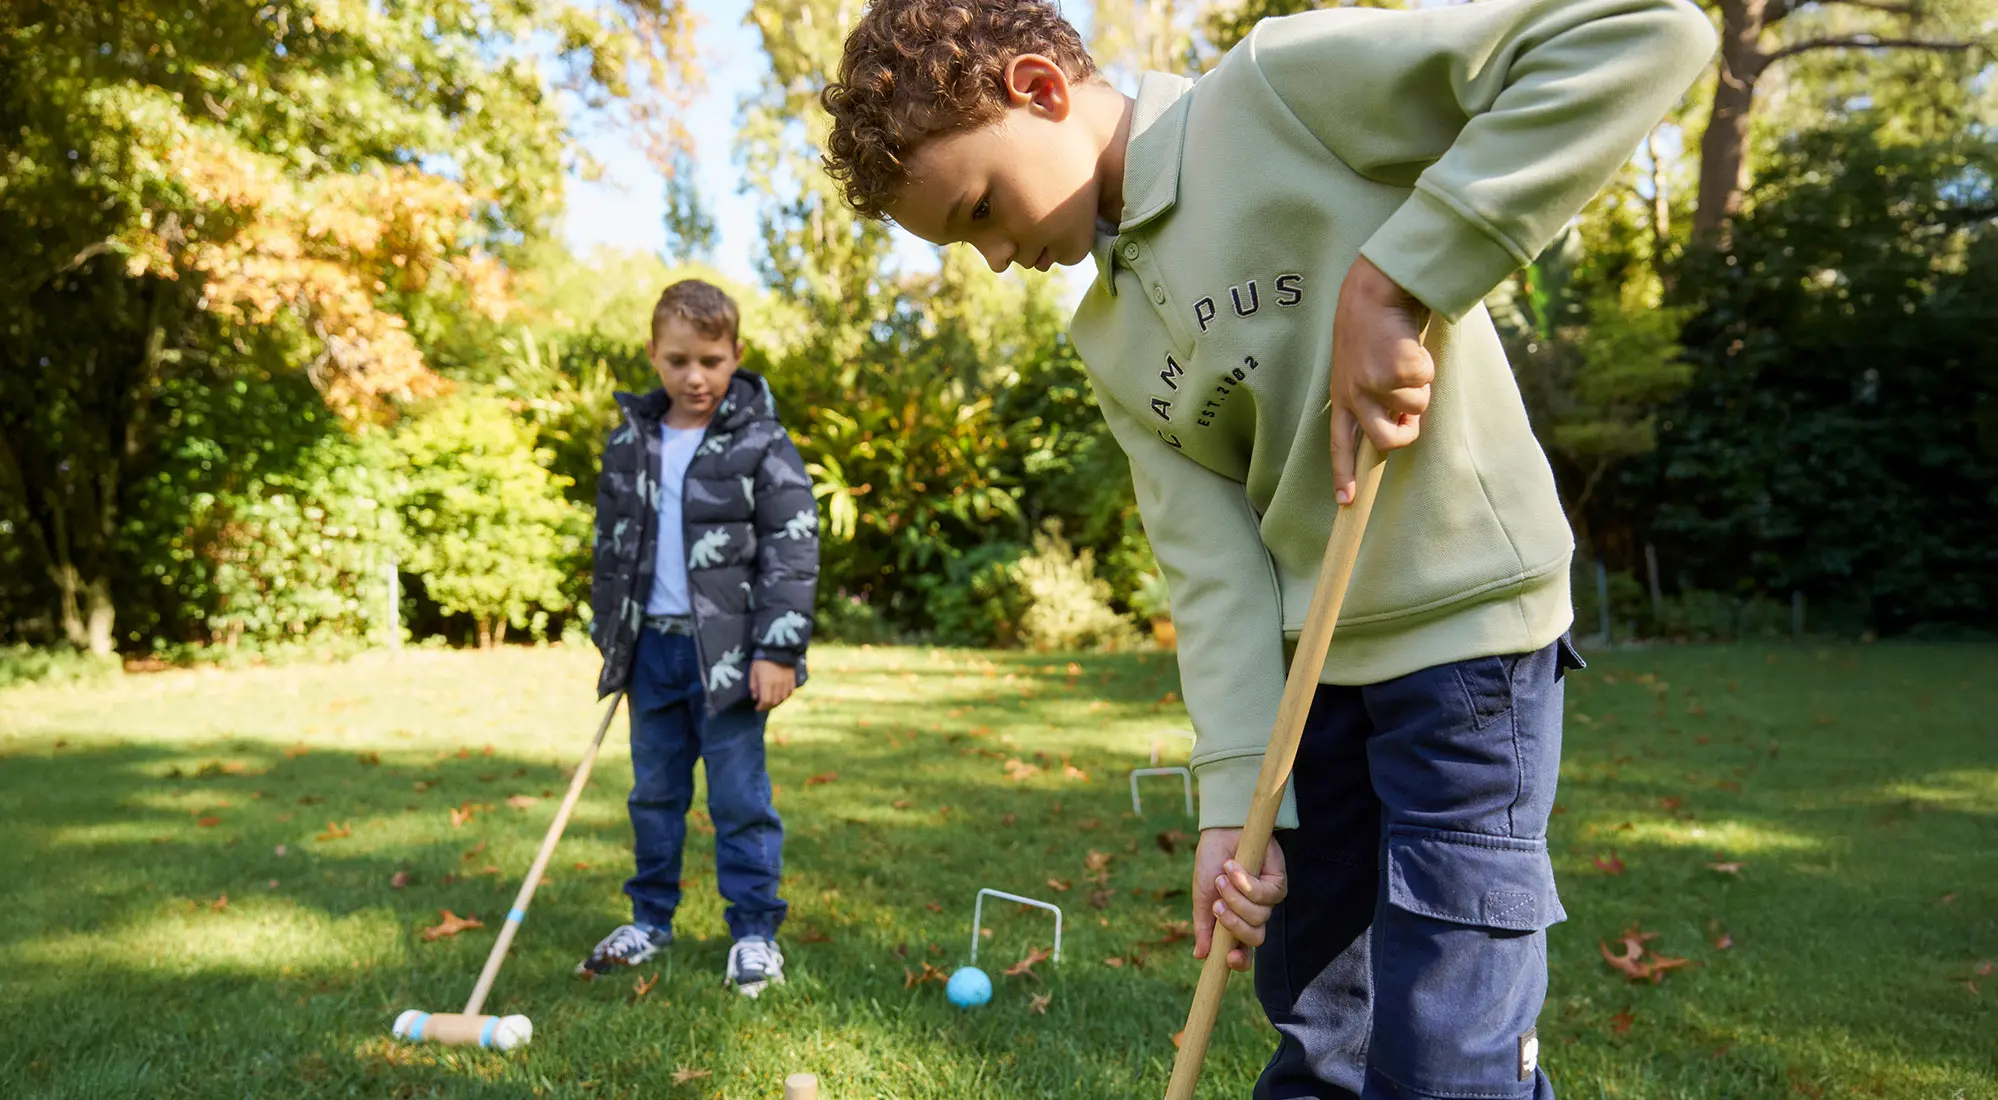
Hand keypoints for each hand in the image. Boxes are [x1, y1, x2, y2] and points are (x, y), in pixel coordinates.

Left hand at [749, 659, 795, 710]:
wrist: (777, 647)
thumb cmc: (762, 658)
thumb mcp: (754, 670)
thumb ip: (754, 685)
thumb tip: (755, 697)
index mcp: (767, 682)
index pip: (765, 701)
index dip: (761, 707)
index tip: (757, 708)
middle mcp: (778, 684)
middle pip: (775, 701)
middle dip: (768, 706)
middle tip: (763, 705)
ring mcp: (787, 681)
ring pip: (783, 698)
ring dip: (776, 702)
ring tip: (771, 701)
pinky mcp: (793, 678)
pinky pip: (790, 692)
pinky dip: (784, 696)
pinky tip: (780, 695)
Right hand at [1190, 828, 1287, 971]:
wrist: (1220, 832)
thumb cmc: (1210, 863)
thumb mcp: (1202, 896)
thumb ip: (1204, 926)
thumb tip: (1201, 956)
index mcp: (1235, 922)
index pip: (1243, 953)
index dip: (1239, 961)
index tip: (1227, 957)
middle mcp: (1253, 915)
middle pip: (1254, 939)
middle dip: (1234, 925)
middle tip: (1217, 905)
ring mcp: (1267, 901)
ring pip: (1259, 918)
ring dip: (1236, 898)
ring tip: (1223, 877)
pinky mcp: (1278, 884)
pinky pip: (1266, 896)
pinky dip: (1246, 883)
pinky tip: (1234, 867)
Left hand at [1331, 255, 1432, 503]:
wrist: (1372, 292)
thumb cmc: (1372, 331)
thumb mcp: (1360, 367)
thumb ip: (1373, 397)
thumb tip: (1402, 426)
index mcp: (1341, 397)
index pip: (1339, 444)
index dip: (1343, 473)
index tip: (1345, 501)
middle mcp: (1353, 396)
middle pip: (1387, 442)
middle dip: (1407, 433)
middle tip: (1412, 417)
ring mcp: (1373, 385)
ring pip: (1415, 409)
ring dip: (1420, 386)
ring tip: (1404, 359)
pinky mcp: (1394, 371)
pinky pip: (1425, 382)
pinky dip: (1426, 365)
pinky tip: (1408, 346)